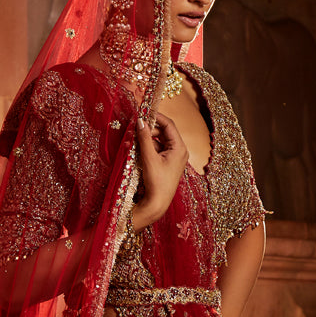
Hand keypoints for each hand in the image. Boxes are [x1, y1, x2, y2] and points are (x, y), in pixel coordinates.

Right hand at [132, 113, 188, 228]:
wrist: (158, 203)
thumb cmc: (156, 182)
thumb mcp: (149, 158)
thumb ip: (144, 138)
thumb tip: (140, 121)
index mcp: (180, 148)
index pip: (169, 124)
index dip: (156, 116)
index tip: (143, 113)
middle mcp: (180, 151)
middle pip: (164, 132)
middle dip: (150, 129)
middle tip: (135, 128)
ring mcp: (175, 157)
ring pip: (160, 140)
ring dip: (148, 138)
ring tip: (135, 140)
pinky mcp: (168, 163)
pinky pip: (159, 149)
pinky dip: (149, 147)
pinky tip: (138, 149)